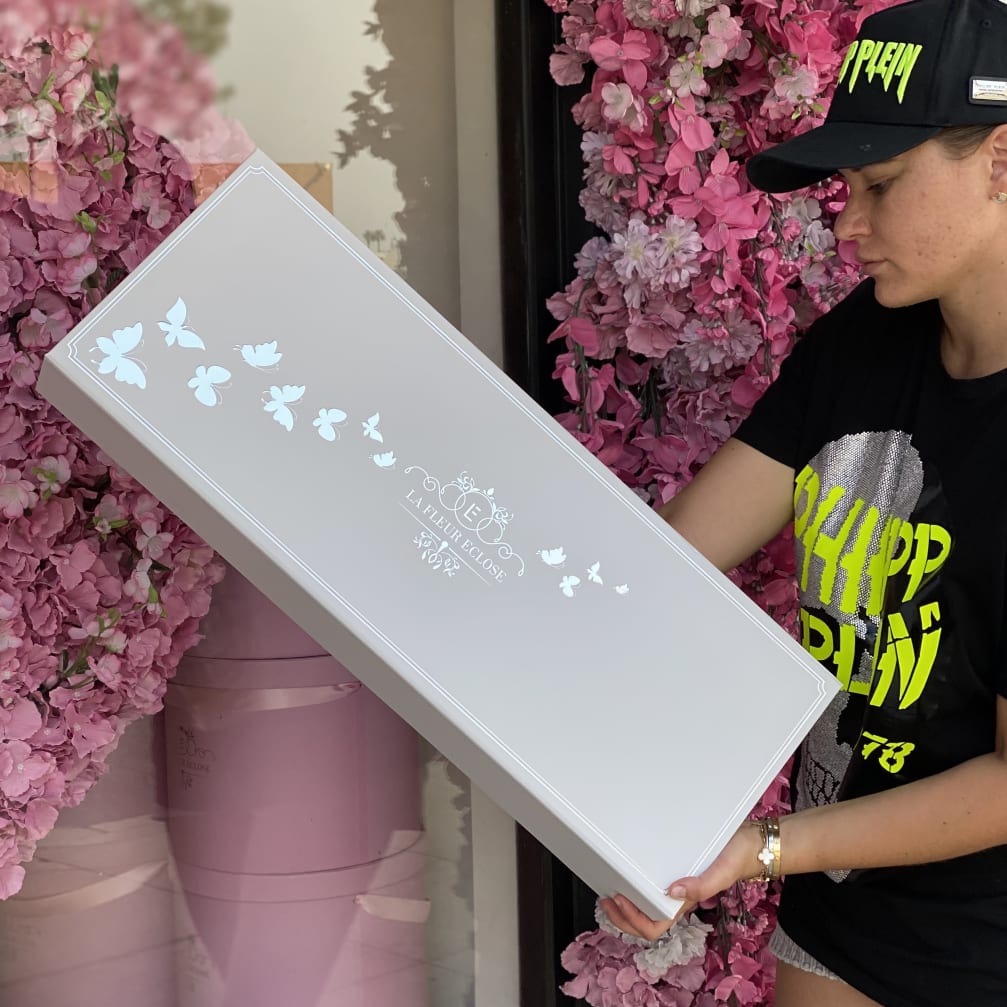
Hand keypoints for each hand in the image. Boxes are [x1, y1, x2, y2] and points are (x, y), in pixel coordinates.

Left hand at [600, 821, 763, 940]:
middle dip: (621, 918)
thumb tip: (672, 891)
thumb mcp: (721, 873)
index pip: (654, 927)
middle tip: (605, 900)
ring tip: (610, 892)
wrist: (752, 842)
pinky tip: (626, 874)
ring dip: (625, 906)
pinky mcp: (676, 866)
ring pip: (645, 906)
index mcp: (685, 903)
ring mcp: (676, 883)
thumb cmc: (738, 858)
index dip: (632, 920)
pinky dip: (635, 884)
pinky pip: (652, 883)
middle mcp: (678, 896)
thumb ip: (701, 886)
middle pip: (645, 921)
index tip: (618, 900)